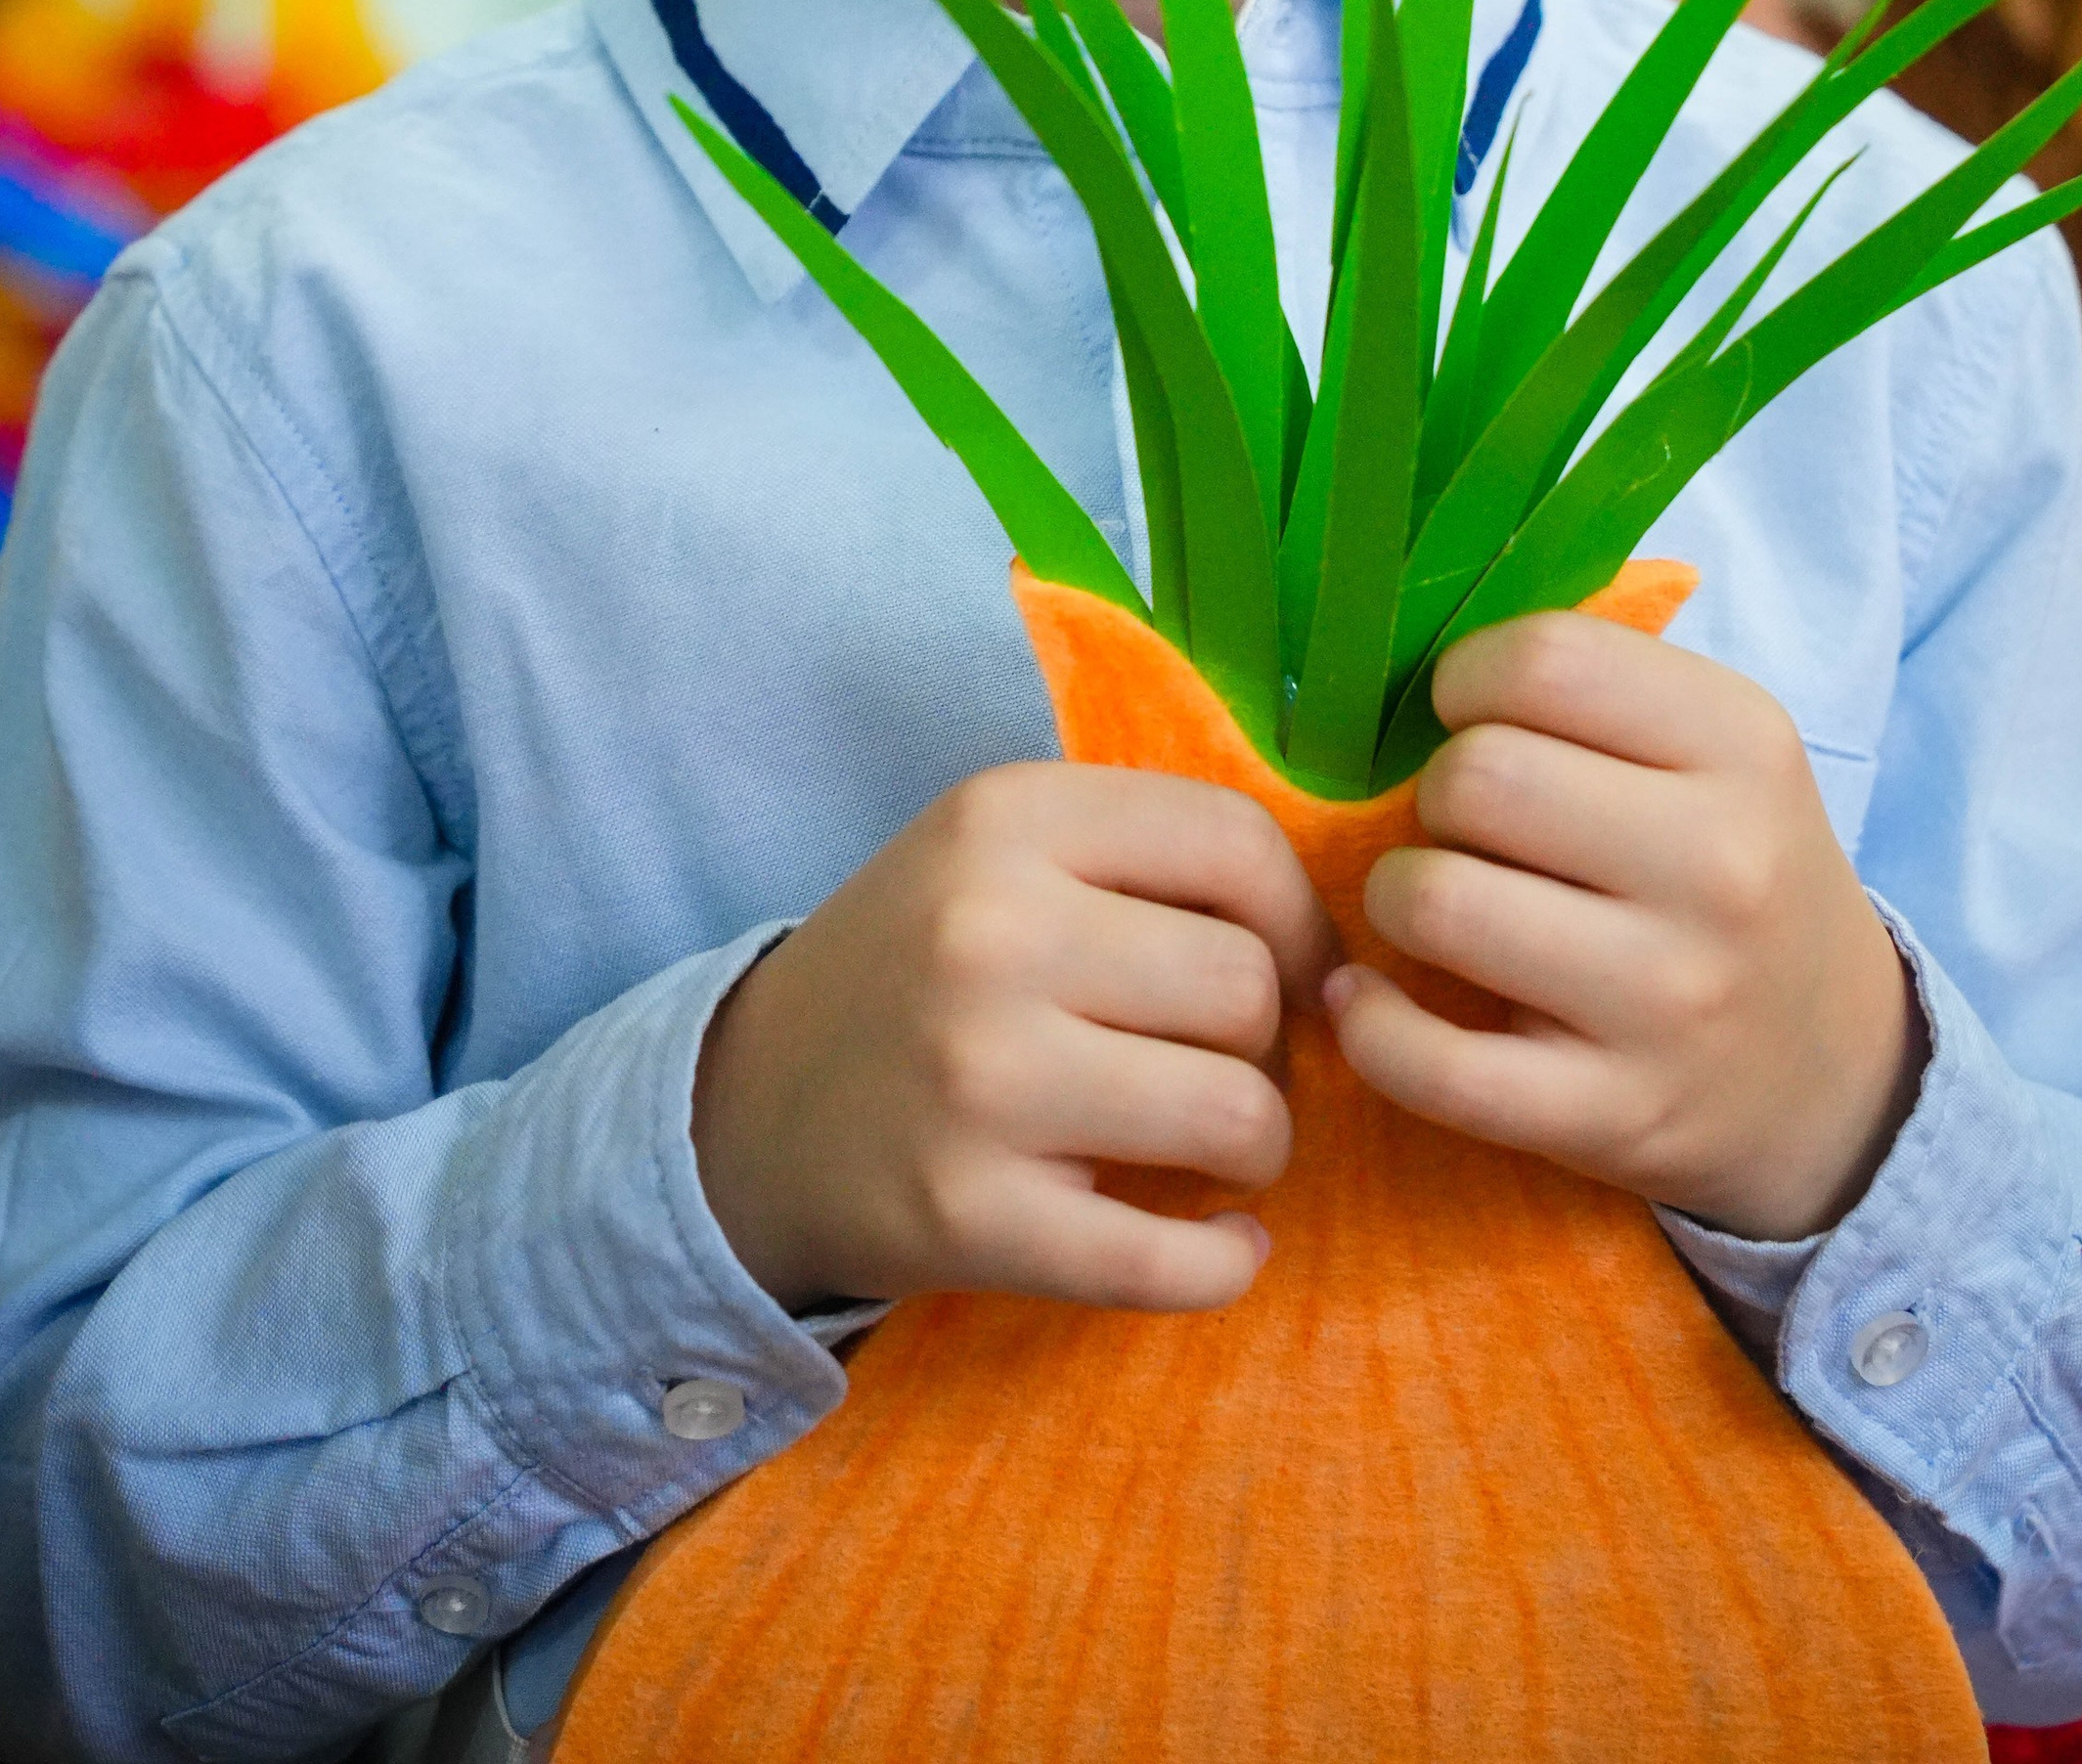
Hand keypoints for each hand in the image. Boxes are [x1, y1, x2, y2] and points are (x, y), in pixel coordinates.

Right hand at [692, 763, 1337, 1315]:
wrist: (745, 1114)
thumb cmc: (920, 971)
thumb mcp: (1001, 853)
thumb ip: (1149, 860)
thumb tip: (1336, 962)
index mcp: (1005, 816)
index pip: (1238, 843)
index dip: (1302, 921)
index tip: (1296, 976)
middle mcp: (989, 931)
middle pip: (1249, 987)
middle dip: (1274, 1044)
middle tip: (1226, 1068)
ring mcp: (977, 1079)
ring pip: (1237, 1114)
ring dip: (1258, 1149)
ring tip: (1212, 1150)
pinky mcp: (969, 1219)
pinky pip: (1171, 1259)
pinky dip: (1225, 1264)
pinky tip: (1220, 1245)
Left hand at [1326, 608, 1922, 1239]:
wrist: (1836, 1075)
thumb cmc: (1732, 875)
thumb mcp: (1716, 750)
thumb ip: (1589, 686)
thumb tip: (1408, 659)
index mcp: (1742, 746)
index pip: (1544, 660)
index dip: (1469, 679)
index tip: (1475, 718)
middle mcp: (1720, 867)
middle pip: (1477, 776)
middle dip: (1438, 795)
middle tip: (1472, 830)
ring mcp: (1670, 1001)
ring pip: (1438, 903)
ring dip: (1399, 897)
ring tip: (1436, 906)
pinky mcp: (1615, 1115)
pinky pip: (1435, 1067)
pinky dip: (1369, 1029)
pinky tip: (1368, 1001)